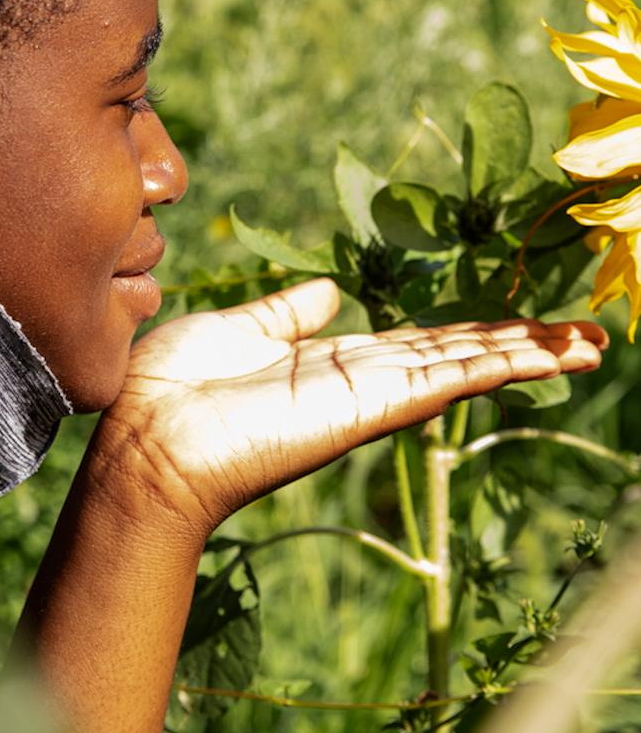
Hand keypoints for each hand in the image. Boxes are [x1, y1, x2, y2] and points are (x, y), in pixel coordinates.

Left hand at [104, 279, 606, 533]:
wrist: (143, 439)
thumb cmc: (174, 388)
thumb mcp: (237, 331)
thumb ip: (286, 315)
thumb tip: (328, 293)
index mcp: (332, 362)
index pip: (421, 343)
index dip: (474, 331)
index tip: (523, 323)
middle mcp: (361, 381)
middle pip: (457, 354)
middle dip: (521, 342)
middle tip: (586, 333)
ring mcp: (368, 397)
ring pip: (465, 366)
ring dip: (528, 353)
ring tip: (588, 342)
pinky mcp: (365, 408)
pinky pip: (441, 380)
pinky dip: (493, 364)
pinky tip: (540, 352)